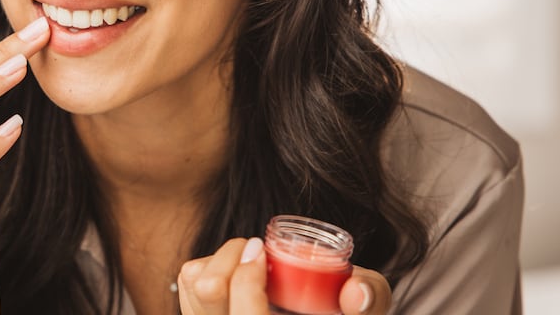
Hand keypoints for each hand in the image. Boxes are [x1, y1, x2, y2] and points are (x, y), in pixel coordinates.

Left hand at [178, 239, 392, 314]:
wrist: (314, 311)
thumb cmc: (342, 311)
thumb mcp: (368, 309)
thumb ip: (372, 298)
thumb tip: (354, 291)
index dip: (249, 277)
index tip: (262, 251)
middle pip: (205, 290)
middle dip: (232, 258)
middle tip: (258, 250)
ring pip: (192, 283)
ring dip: (220, 261)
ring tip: (251, 262)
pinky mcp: (201, 313)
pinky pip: (188, 282)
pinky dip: (209, 267)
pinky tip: (239, 275)